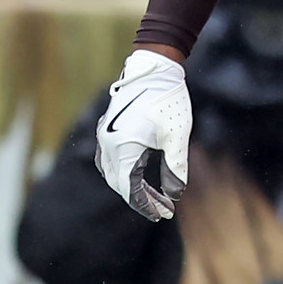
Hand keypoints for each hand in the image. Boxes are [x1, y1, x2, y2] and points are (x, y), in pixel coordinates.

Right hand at [96, 49, 191, 219]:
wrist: (155, 70)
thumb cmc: (168, 102)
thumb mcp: (177, 137)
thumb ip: (175, 167)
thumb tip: (175, 193)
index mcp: (123, 148)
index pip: (130, 189)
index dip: (146, 204)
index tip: (164, 214)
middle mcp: (108, 144)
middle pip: (119, 182)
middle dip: (140, 198)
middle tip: (162, 208)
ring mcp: (104, 135)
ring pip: (111, 171)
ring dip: (129, 186)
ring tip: (150, 197)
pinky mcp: (107, 127)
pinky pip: (108, 158)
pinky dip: (120, 171)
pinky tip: (134, 175)